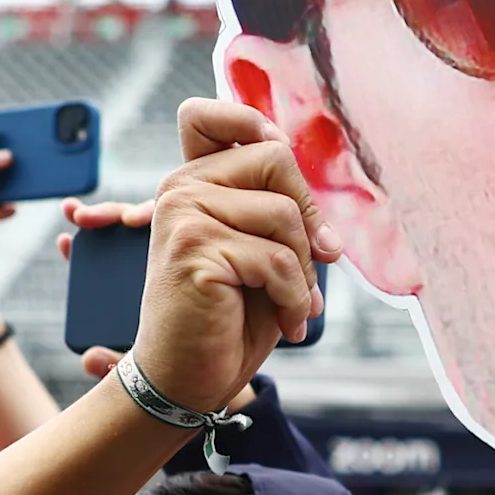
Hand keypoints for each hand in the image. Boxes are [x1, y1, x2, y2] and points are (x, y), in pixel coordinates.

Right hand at [111, 99, 339, 415]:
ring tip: (294, 303)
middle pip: (275, 159)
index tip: (281, 166)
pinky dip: (295, 298)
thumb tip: (312, 188)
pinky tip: (288, 321)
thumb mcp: (260, 251)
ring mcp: (183, 215)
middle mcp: (180, 188)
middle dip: (308, 218)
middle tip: (314, 264)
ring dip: (304, 270)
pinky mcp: (193, 248)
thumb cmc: (230, 317)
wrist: (188, 379)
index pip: (208, 115)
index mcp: (192, 182)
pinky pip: (277, 260)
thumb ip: (276, 208)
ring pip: (283, 214)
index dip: (252, 122)